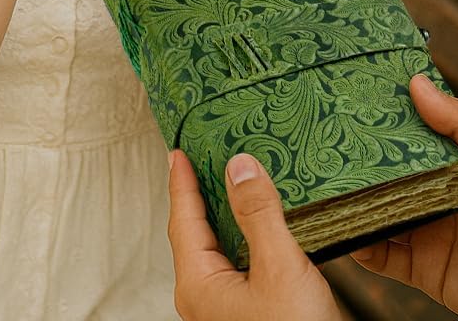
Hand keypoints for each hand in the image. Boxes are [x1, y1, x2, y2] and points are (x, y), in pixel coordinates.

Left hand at [167, 148, 342, 320]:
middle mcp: (203, 298)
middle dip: (198, 196)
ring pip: (214, 251)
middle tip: (200, 162)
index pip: (183, 219)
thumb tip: (239, 166)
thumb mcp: (280, 266)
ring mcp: (222, 310)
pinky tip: (259, 230)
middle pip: (194, 234)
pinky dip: (240, 239)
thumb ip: (259, 213)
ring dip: (222, 217)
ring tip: (230, 187)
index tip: (177, 153)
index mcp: (199, 284)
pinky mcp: (245, 316)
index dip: (181, 182)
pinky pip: (233, 266)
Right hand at [350, 74, 457, 320]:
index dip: (390, 114)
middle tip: (326, 130)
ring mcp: (427, 228)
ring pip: (376, 207)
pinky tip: (339, 224)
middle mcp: (438, 191)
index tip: (356, 92)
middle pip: (389, 168)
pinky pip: (378, 254)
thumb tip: (417, 84)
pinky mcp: (421, 267)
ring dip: (352, 196)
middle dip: (361, 153)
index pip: (417, 130)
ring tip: (322, 177)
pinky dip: (356, 241)